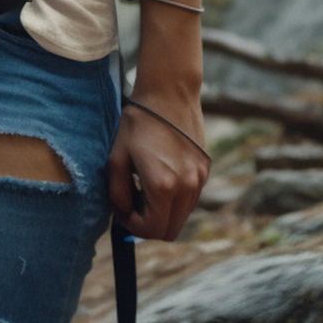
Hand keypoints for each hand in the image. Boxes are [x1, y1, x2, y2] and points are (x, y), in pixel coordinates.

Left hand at [107, 87, 209, 240]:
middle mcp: (187, 187)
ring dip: (164, 212)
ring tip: (145, 187)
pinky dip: (175, 198)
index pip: (151, 230)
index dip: (134, 227)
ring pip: (182, 216)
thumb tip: (122, 214)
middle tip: (133, 205)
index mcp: (163, 186)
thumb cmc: (138, 122)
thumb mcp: (117, 157)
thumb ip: (118, 193)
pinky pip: (190, 198)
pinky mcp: (205, 170)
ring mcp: (199, 179)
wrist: (168, 92)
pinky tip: (161, 175)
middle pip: (170, 231)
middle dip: (149, 225)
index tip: (123, 212)